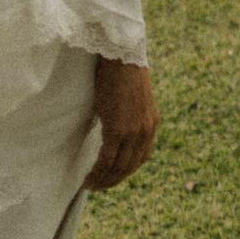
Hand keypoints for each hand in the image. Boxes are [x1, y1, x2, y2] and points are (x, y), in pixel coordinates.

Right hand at [83, 56, 157, 190]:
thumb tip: (115, 124)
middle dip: (113, 180)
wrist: (121, 53)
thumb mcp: (132, 97)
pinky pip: (106, 160)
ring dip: (104, 180)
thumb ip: (129, 114)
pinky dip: (97, 173)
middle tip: (98, 185)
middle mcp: (145, 131)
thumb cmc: (121, 69)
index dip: (125, 170)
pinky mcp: (117, 130)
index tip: (111, 174)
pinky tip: (88, 179)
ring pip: (118, 167)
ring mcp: (132, 132)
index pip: (140, 158)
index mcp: (151, 124)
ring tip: (91, 185)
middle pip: (129, 167)